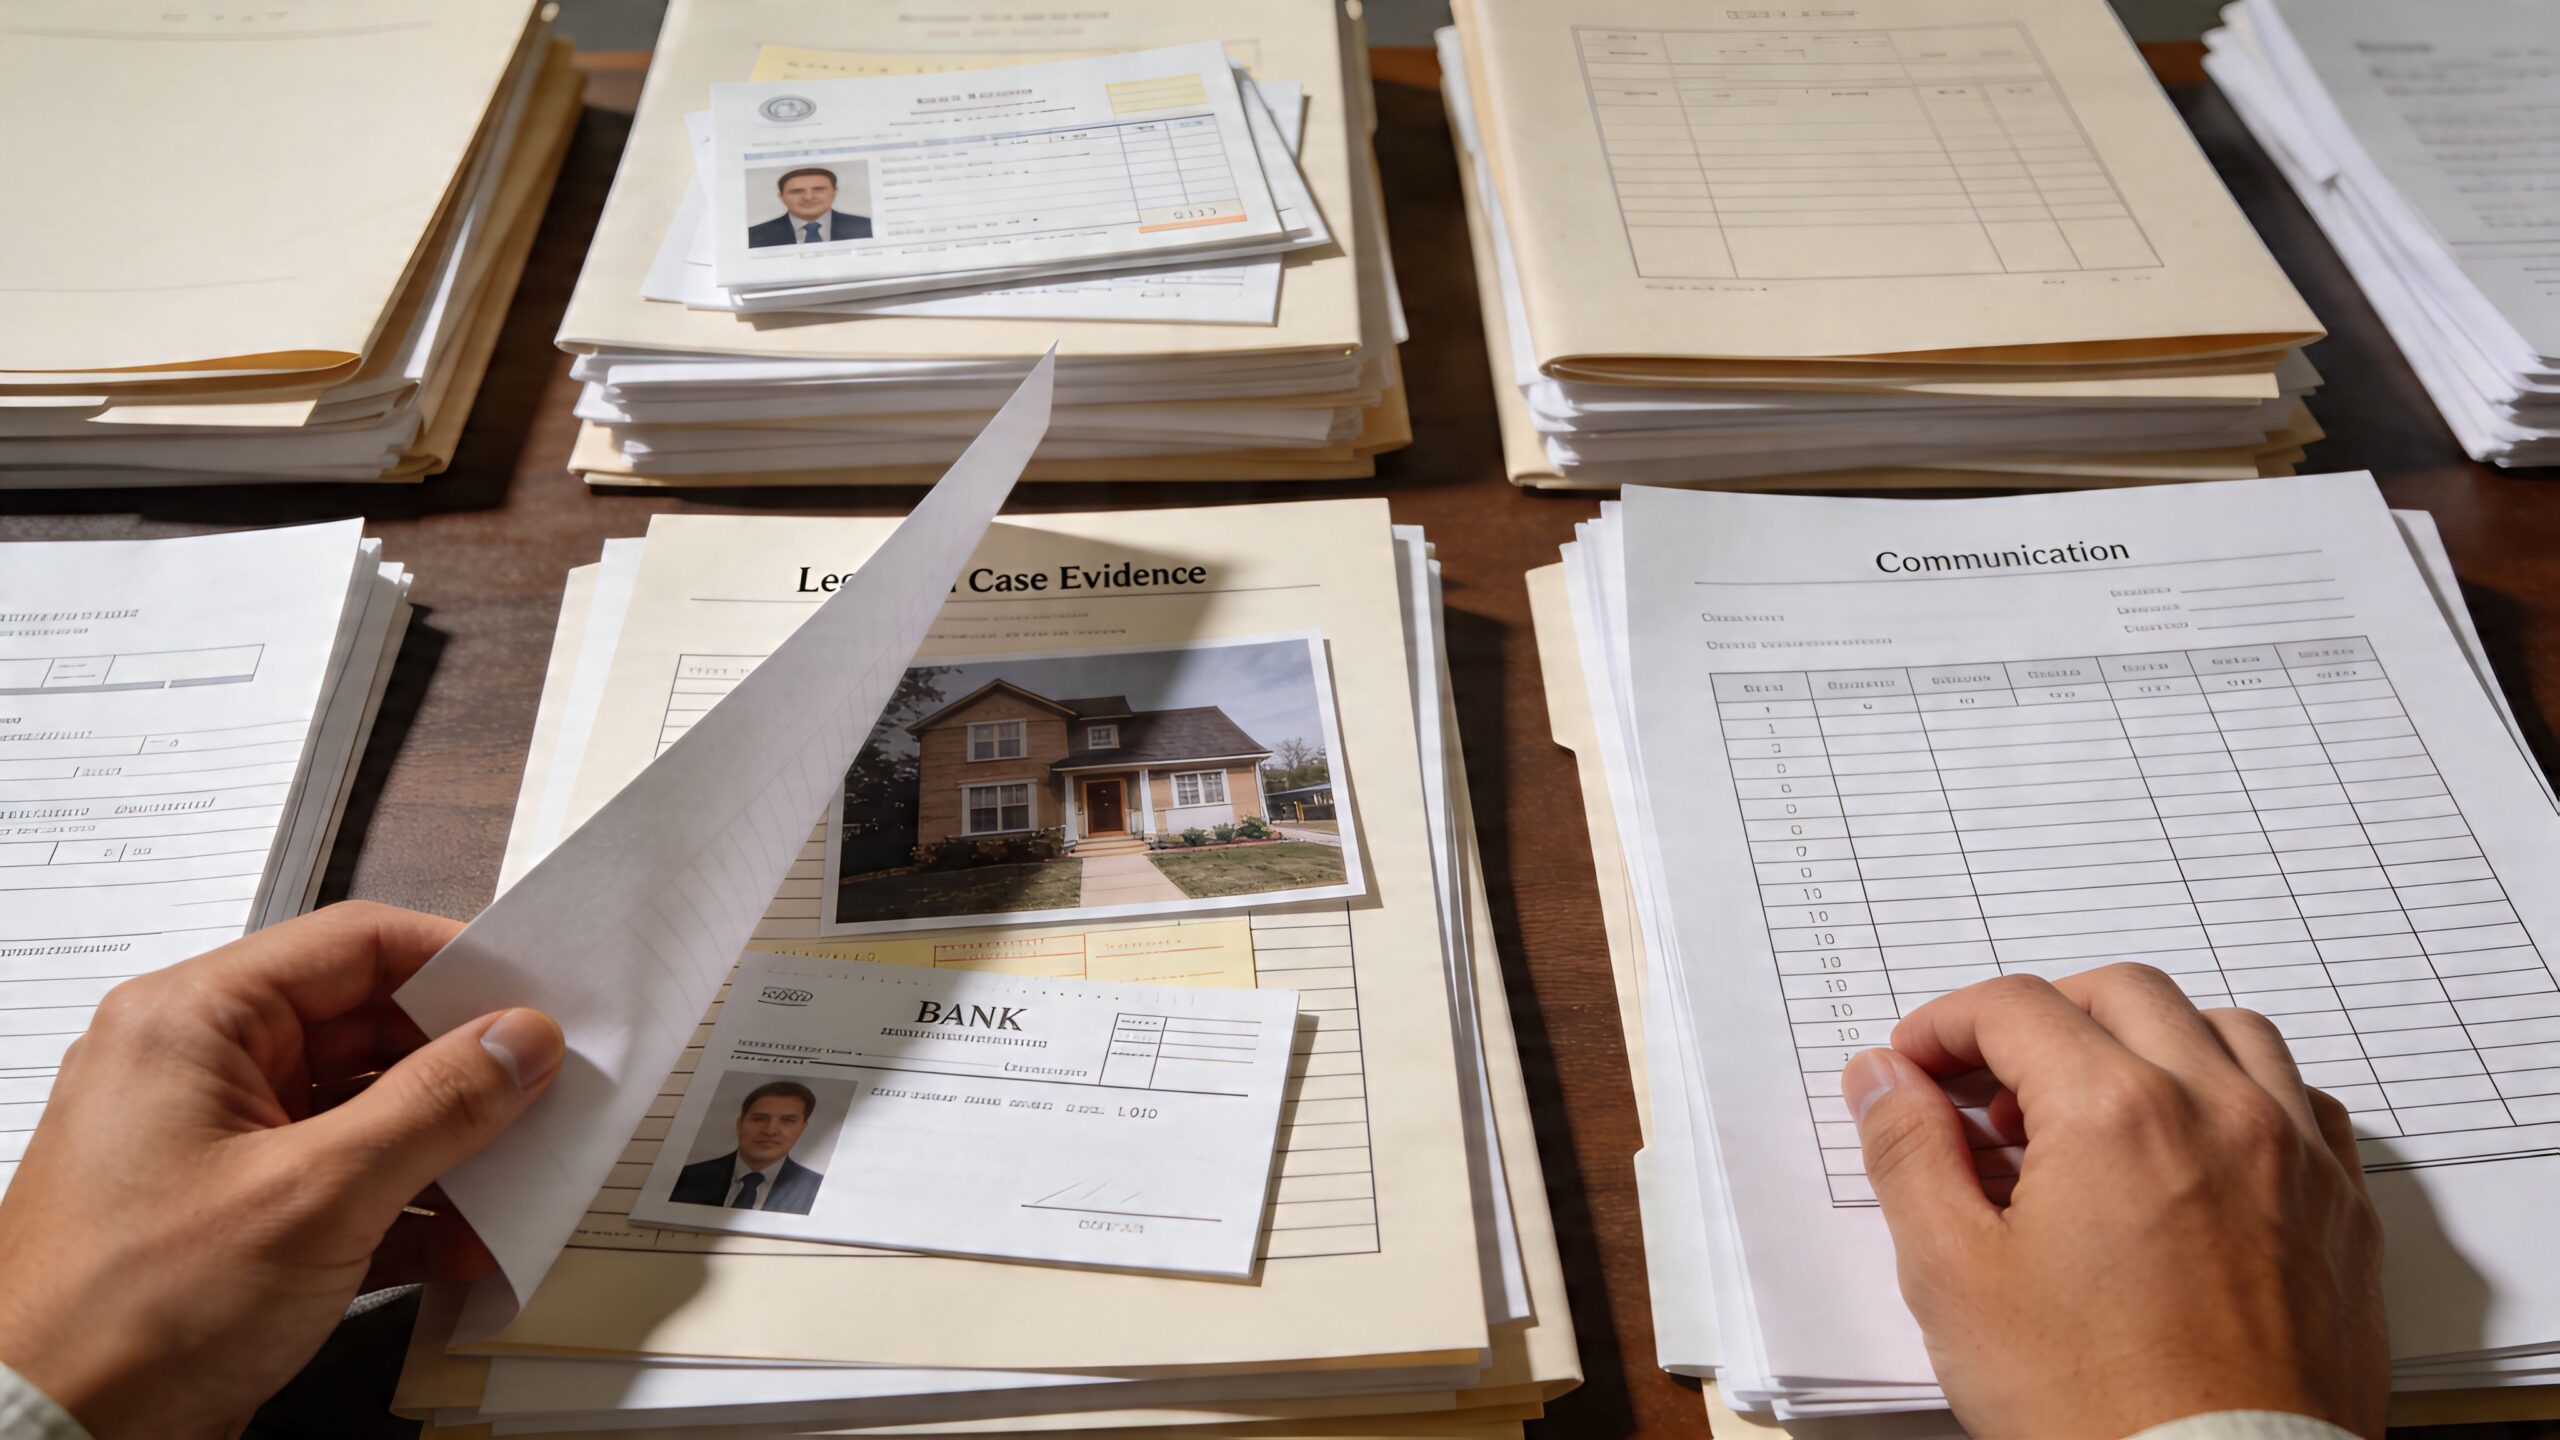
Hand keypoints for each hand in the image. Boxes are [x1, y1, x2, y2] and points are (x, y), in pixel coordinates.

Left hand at [0, 901, 562, 1439]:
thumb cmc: (128, 1315)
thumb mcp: (316, 1195)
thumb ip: (436, 1106)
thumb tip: (519, 1040)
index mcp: (192, 1022)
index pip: (354, 946)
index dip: (458, 965)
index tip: (540, 997)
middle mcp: (197, 1068)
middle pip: (367, 1029)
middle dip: (462, 1070)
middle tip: (548, 1093)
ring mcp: (215, 1147)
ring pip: (364, 1111)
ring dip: (446, 1147)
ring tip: (522, 1174)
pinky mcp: (234, 1218)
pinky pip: (343, 1183)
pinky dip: (407, 1208)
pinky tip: (468, 1242)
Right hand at [1842, 964, 2386, 1439]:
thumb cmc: (2092, 1406)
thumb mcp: (1953, 1275)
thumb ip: (1909, 1152)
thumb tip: (1884, 1077)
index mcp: (2116, 1112)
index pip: (2015, 1007)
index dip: (1944, 1027)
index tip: (1915, 1071)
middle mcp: (2220, 1110)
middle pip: (2121, 993)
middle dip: (2040, 1019)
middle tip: (1989, 1090)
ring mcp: (2296, 1158)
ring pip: (2227, 1028)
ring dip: (2148, 1040)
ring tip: (2093, 1108)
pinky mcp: (2342, 1213)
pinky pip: (2303, 1102)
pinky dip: (2241, 1093)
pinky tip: (2195, 1146)